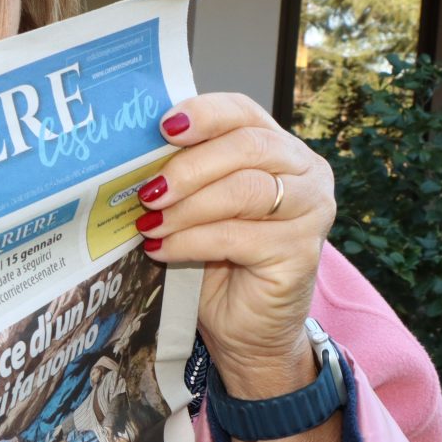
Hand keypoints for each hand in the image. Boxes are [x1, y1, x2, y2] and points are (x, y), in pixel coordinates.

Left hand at [137, 94, 335, 396]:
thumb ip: (184, 174)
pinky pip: (237, 236)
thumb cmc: (218, 261)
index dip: (204, 113)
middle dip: (189, 167)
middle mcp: (306, 173)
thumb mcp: (198, 205)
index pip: (244, 112)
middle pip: (248, 147)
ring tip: (149, 224)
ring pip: (244, 190)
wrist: (246, 329)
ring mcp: (311, 212)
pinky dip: (190, 241)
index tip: (163, 126)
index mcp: (280, 148)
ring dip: (188, 206)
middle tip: (147, 191)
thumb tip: (130, 154)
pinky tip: (160, 251)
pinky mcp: (300, 253)